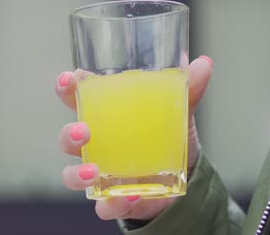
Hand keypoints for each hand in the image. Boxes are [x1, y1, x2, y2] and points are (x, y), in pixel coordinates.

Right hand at [55, 56, 212, 220]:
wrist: (183, 178)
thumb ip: (186, 89)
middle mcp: (95, 145)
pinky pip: (103, 205)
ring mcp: (101, 173)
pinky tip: (132, 195)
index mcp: (104, 116)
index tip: (69, 79)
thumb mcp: (178, 111)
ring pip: (72, 175)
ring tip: (94, 171)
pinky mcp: (113, 199)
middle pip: (67, 138)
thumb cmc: (166, 136)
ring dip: (78, 173)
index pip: (75, 98)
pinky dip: (113, 204)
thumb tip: (203, 64)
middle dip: (69, 134)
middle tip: (83, 131)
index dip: (66, 88)